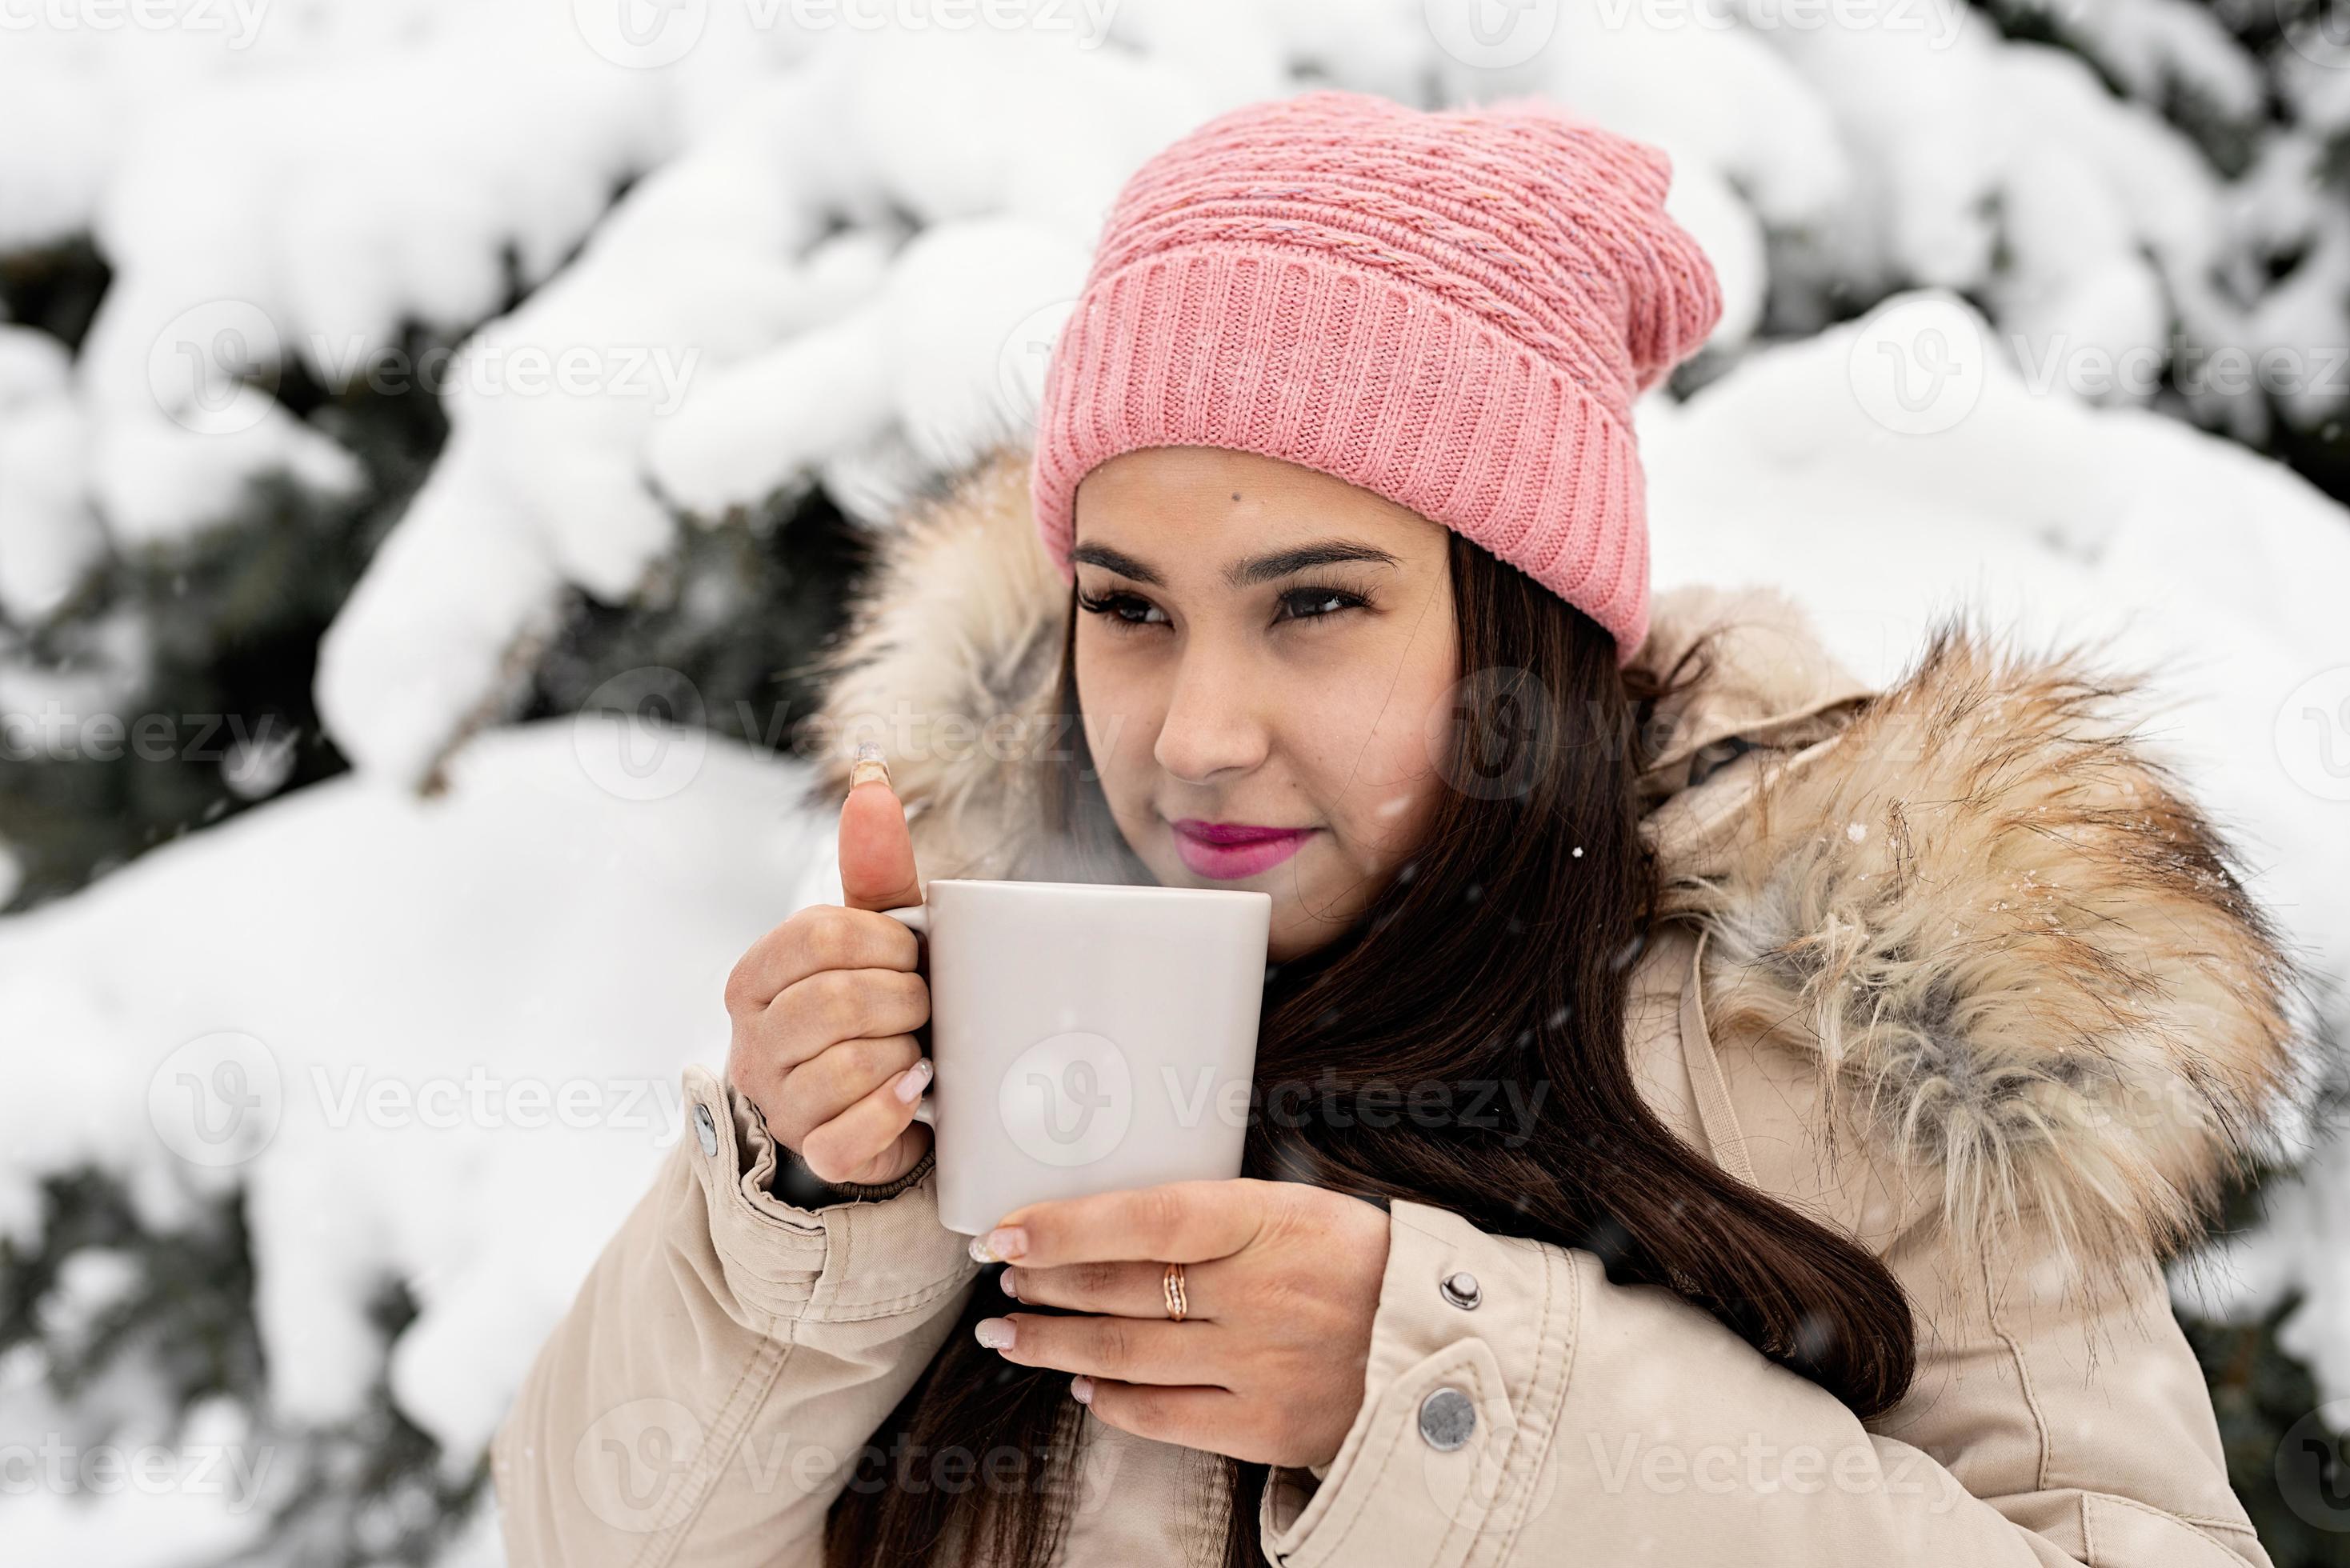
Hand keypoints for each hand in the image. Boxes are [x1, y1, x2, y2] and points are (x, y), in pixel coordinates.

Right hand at [723, 750, 932, 1185]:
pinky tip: (916, 1089)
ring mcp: (776, 1102)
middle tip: (923, 1005)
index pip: (817, 937)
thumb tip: (871, 774)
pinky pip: (851, 1134)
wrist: (879, 1103)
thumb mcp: (876, 937)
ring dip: (904, 1052)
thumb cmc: (878, 1005)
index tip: (914, 954)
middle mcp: (752, 1040)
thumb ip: (873, 864)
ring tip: (917, 1049)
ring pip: (845, 1066)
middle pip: (833, 1002)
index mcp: (756, 976)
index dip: (884, 942)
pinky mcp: (812, 1154)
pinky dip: (895, 1108)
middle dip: (902, 1000)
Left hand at [968, 1179, 1390, 1468]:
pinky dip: (1108, 1397)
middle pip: (1119, 1288)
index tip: (1006, 1233)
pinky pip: (1160, 1415)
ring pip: (1124, 1352)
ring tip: (1011, 1330)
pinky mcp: (1264, 1427)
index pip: (1145, 1218)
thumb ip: (1211, 1213)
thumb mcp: (1294, 1207)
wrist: (1436, 1344)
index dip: (1064, 1227)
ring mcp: (1259, 1366)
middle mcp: (1259, 1294)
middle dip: (1044, 1282)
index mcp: (1268, 1221)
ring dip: (1052, 1340)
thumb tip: (1107, 1220)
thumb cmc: (1353, 1261)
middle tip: (1004, 1277)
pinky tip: (1079, 1378)